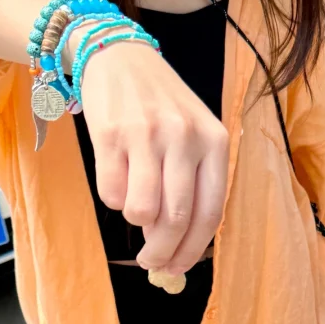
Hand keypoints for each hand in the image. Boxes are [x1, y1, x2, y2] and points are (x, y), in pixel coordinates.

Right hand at [79, 40, 228, 274]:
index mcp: (214, 142)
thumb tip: (177, 245)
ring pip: (142, 212)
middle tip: (151, 261)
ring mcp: (147, 135)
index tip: (179, 268)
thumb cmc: (160, 105)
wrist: (118, 55)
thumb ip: (192, 184)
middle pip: (176, 220)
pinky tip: (117, 180)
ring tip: (136, 209)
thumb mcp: (192, 134)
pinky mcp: (110, 135)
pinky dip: (113, 199)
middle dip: (162, 252)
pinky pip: (111, 193)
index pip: (210, 213)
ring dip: (136, 224)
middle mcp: (184, 138)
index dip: (193, 250)